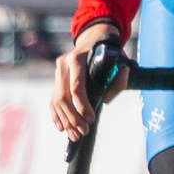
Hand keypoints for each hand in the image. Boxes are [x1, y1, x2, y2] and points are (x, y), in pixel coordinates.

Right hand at [51, 20, 119, 139]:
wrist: (95, 37)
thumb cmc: (110, 52)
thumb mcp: (120, 62)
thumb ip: (117, 80)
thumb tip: (104, 101)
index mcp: (77, 59)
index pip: (76, 87)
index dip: (82, 106)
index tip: (91, 119)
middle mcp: (63, 64)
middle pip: (63, 97)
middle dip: (73, 117)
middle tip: (83, 132)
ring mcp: (58, 72)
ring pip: (56, 101)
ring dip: (65, 120)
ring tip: (75, 136)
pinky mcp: (56, 79)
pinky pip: (52, 99)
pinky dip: (56, 115)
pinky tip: (62, 127)